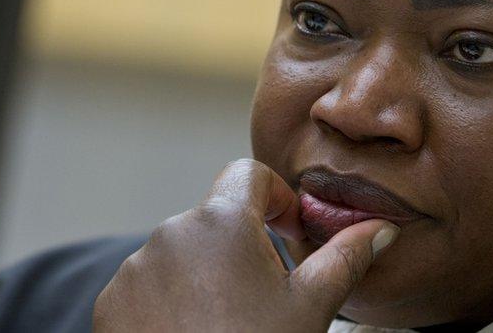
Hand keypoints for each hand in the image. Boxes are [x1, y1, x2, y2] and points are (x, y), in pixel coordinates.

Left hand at [93, 158, 399, 331]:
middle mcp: (172, 233)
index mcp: (222, 221)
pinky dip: (170, 301)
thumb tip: (381, 229)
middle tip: (265, 296)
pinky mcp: (111, 302)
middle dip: (243, 246)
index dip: (276, 197)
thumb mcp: (311, 307)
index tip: (288, 233)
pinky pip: (147, 284)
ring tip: (227, 323)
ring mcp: (135, 268)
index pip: (248, 174)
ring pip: (182, 253)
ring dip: (206, 274)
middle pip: (216, 218)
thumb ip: (346, 257)